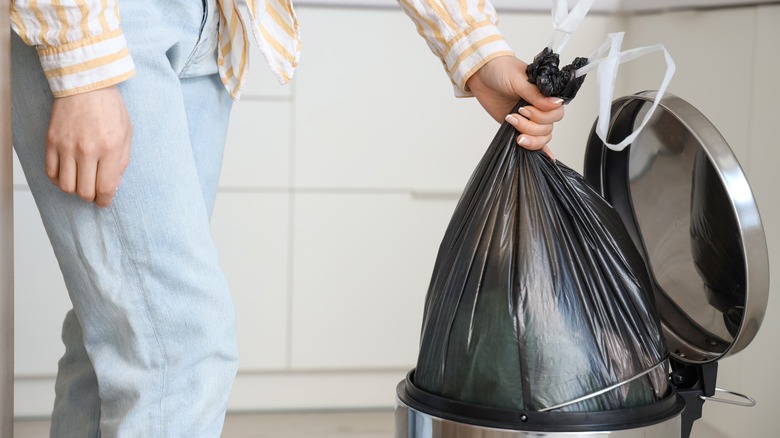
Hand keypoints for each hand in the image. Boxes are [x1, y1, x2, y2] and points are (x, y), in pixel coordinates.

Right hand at [46, 86, 131, 207]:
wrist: (85, 85)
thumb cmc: (110, 108)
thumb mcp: (126, 134)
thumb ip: (121, 162)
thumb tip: (112, 186)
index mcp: (110, 148)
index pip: (105, 187)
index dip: (104, 201)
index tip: (104, 202)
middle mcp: (87, 150)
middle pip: (84, 191)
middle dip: (91, 197)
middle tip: (94, 192)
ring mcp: (66, 146)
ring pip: (66, 186)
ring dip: (74, 189)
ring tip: (81, 182)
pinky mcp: (51, 141)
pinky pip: (51, 172)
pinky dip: (58, 179)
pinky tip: (67, 174)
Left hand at [466, 55, 563, 158]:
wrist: (481, 74)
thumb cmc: (500, 70)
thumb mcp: (518, 79)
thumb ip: (535, 94)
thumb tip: (556, 103)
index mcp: (545, 93)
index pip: (556, 112)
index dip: (542, 115)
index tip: (525, 109)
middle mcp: (541, 106)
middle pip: (548, 127)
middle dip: (531, 125)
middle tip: (515, 115)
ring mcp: (531, 118)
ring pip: (542, 136)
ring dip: (528, 135)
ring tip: (512, 123)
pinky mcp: (520, 126)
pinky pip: (536, 141)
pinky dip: (541, 149)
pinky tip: (547, 157)